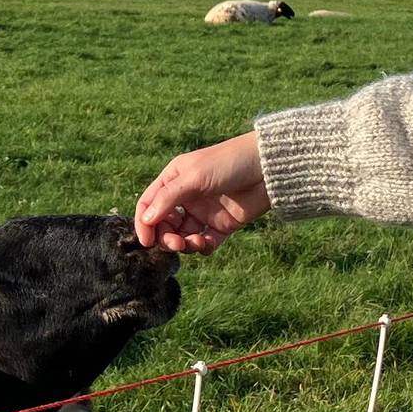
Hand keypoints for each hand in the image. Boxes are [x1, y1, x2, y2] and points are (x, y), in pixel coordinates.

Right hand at [133, 132, 269, 253]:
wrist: (267, 168)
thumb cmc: (229, 163)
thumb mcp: (194, 177)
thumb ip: (168, 199)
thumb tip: (146, 220)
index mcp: (174, 180)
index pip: (149, 204)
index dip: (145, 223)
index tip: (146, 241)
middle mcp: (186, 197)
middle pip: (164, 225)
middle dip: (167, 238)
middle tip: (177, 244)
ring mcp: (204, 212)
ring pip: (183, 237)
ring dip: (185, 245)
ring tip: (196, 244)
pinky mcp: (222, 225)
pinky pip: (206, 243)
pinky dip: (203, 248)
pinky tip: (208, 244)